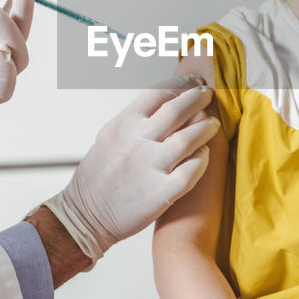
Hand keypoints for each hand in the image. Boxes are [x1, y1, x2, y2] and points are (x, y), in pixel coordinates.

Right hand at [44, 74, 219, 261]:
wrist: (85, 216)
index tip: (194, 82)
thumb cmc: (97, 178)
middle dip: (198, 99)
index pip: (157, 92)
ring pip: (188, 139)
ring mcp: (150, 167)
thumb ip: (135, 119)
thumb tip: (163, 101)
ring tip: (213, 125)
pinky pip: (191, 171)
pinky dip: (202, 160)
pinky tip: (204, 155)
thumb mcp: (109, 137)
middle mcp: (137, 142)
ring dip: (205, 128)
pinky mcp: (161, 193)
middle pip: (177, 110)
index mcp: (123, 125)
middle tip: (209, 96)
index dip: (181, 84)